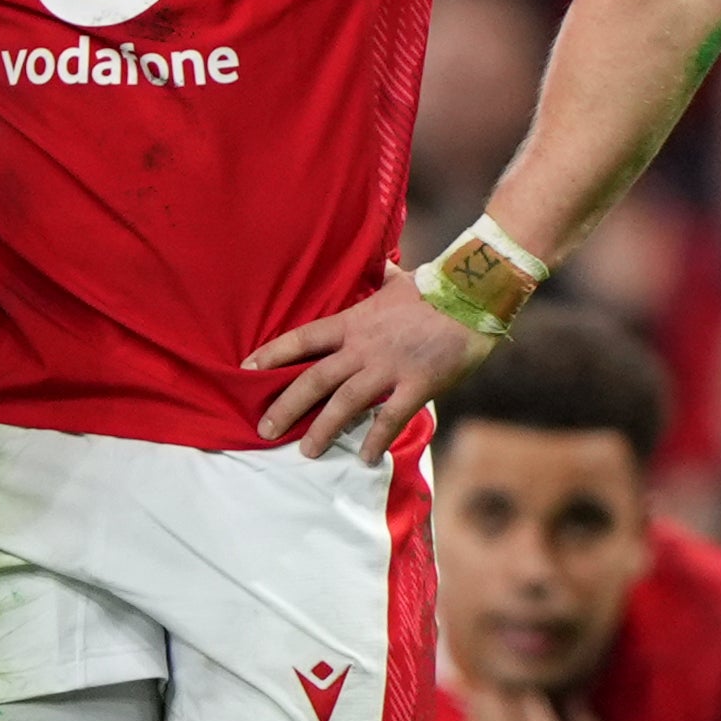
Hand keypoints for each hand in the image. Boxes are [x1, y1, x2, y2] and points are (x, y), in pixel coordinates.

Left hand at [246, 261, 488, 459]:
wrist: (474, 294)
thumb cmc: (436, 287)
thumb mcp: (398, 280)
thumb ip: (380, 278)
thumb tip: (378, 263)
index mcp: (354, 321)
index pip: (303, 338)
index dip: (272, 355)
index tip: (247, 370)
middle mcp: (364, 346)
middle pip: (314, 378)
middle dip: (286, 405)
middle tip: (264, 429)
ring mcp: (389, 367)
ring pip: (344, 402)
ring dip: (323, 429)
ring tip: (307, 451)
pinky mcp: (417, 383)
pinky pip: (391, 417)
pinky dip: (377, 439)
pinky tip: (366, 458)